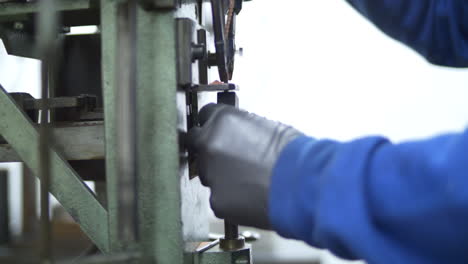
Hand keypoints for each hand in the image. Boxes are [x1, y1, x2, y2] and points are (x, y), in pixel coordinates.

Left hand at [187, 104, 301, 228]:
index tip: (217, 132)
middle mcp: (210, 144)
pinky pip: (218, 197)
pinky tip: (249, 196)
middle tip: (229, 159)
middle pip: (198, 144)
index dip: (213, 126)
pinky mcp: (216, 200)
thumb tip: (235, 136)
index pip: (204, 116)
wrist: (302, 184)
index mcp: (223, 120)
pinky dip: (230, 198)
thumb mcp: (265, 126)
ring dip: (220, 175)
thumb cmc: (293, 154)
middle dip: (210, 150)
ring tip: (246, 180)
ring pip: (207, 173)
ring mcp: (210, 173)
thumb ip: (240, 129)